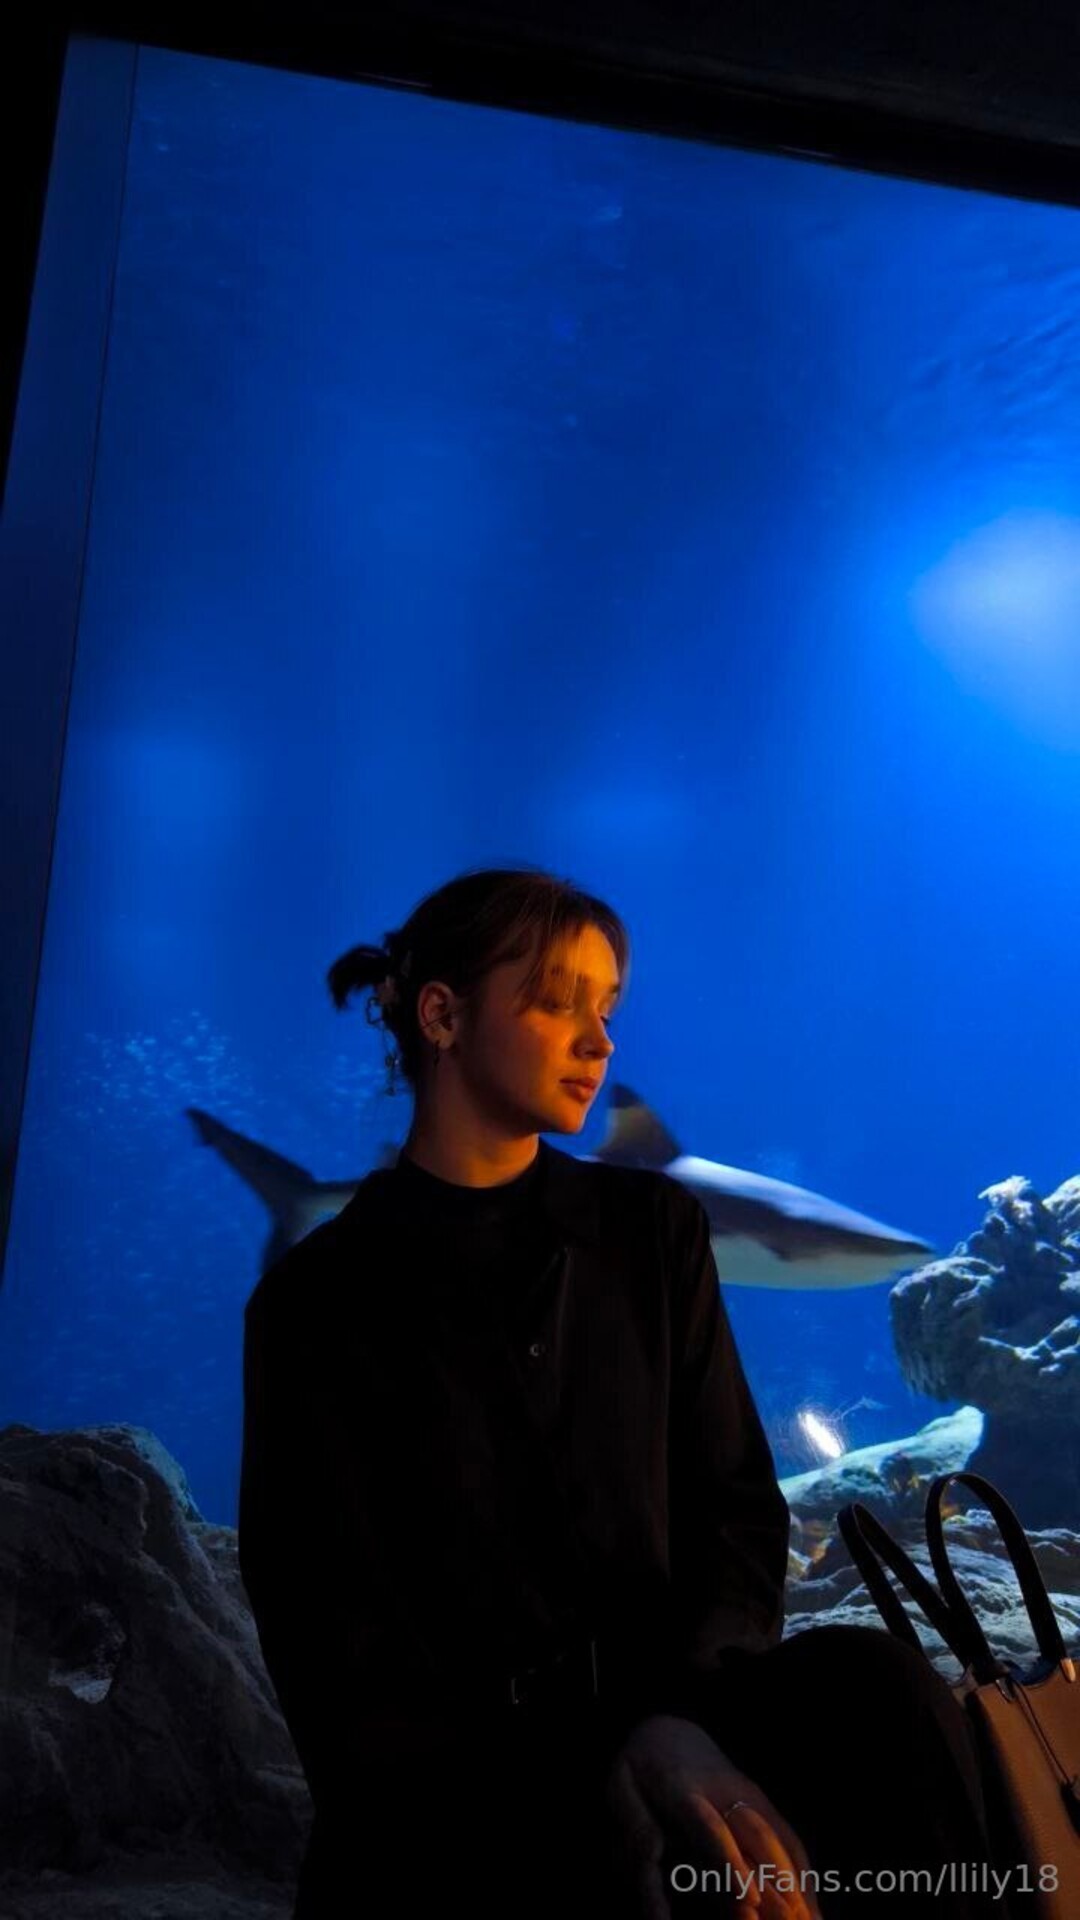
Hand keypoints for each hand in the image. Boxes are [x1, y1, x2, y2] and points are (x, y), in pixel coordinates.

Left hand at [605, 1714, 824, 1919]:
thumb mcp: (619, 1790)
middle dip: (777, 1884)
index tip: (748, 1899)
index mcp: (683, 1788)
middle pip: (758, 1839)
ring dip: (798, 1885)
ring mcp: (749, 1798)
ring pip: (780, 1841)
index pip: (711, 1828)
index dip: (731, 1864)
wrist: (669, 1732)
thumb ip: (636, 1829)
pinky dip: (802, 1877)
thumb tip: (655, 1864)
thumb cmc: (639, 1768)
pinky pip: (788, 1842)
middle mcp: (725, 1793)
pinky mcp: (762, 1807)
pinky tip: (812, 1910)